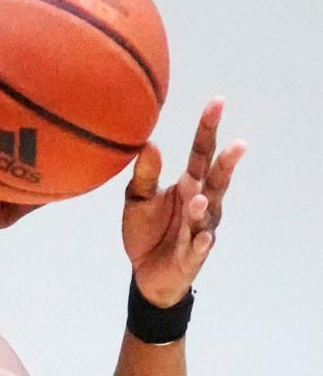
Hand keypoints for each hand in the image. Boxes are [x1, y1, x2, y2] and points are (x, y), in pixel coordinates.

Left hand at [123, 98, 246, 305]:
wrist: (145, 273)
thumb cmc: (147, 231)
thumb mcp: (138, 199)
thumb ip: (144, 175)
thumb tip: (149, 144)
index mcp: (189, 184)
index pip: (202, 152)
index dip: (209, 129)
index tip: (218, 102)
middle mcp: (202, 203)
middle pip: (216, 180)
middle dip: (226, 164)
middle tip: (237, 145)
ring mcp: (199, 230)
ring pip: (206, 216)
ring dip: (204, 207)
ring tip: (198, 198)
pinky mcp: (191, 256)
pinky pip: (197, 249)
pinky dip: (200, 243)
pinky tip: (202, 238)